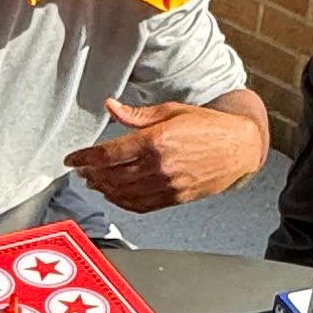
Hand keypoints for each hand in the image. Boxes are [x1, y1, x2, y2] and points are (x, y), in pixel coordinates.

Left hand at [62, 99, 258, 211]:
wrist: (239, 147)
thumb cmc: (209, 126)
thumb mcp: (171, 111)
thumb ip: (137, 115)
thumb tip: (111, 107)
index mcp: (156, 140)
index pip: (109, 154)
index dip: (85, 158)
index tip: (73, 159)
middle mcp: (160, 166)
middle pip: (112, 176)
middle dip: (91, 174)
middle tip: (82, 170)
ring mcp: (168, 185)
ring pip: (124, 194)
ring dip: (104, 189)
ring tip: (95, 182)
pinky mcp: (175, 198)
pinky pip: (141, 205)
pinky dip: (123, 202)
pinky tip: (115, 195)